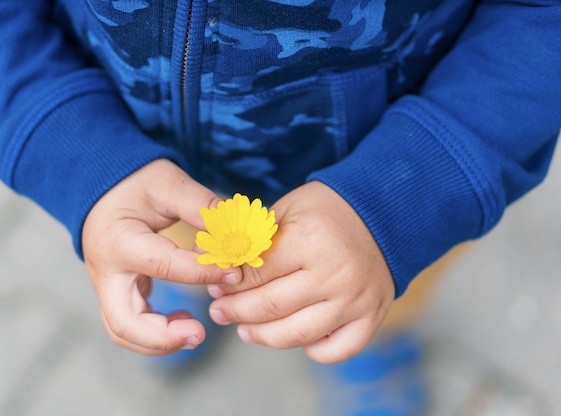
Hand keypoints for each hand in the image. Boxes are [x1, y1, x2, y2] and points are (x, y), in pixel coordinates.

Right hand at [82, 159, 241, 355]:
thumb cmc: (134, 182)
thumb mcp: (169, 183)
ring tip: (195, 331)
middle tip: (200, 333)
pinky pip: (130, 325)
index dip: (203, 272)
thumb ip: (202, 207)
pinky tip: (183, 320)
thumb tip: (239, 234)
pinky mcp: (116, 292)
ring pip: (123, 332)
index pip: (163, 265)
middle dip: (163, 337)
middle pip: (123, 323)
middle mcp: (105, 271)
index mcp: (118, 240)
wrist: (101, 187)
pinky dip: (156, 333)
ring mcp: (106, 286)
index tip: (234, 272)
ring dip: (160, 341)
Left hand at [207, 182, 394, 363]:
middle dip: (235, 312)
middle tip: (219, 311)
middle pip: (270, 307)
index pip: (255, 274)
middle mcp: (334, 274)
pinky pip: (336, 350)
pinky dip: (313, 351)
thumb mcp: (286, 211)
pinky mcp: (372, 316)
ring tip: (245, 331)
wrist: (383, 212)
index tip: (214, 286)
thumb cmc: (326, 210)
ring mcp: (355, 300)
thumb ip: (253, 241)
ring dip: (262, 336)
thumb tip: (219, 269)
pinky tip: (295, 338)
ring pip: (296, 335)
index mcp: (309, 240)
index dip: (228, 283)